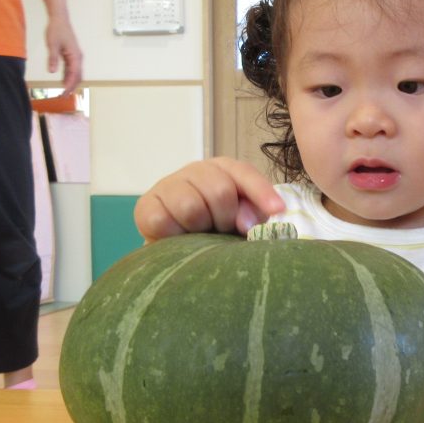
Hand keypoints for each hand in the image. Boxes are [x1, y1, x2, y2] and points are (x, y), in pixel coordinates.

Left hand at [45, 16, 82, 94]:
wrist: (60, 19)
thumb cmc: (56, 30)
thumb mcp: (52, 45)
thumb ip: (53, 59)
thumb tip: (52, 72)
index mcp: (75, 56)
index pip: (74, 74)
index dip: (69, 85)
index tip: (64, 93)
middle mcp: (78, 58)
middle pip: (78, 76)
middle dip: (72, 87)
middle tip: (63, 96)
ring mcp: (76, 57)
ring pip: (76, 74)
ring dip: (71, 83)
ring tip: (64, 92)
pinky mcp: (73, 55)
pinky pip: (72, 69)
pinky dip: (69, 76)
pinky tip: (63, 81)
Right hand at [134, 157, 285, 242]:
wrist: (179, 252)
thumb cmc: (217, 233)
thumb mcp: (242, 223)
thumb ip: (252, 217)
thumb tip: (247, 223)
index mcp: (224, 171)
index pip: (243, 174)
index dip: (261, 192)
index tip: (277, 210)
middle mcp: (196, 171)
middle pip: (219, 190)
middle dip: (224, 218)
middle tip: (220, 229)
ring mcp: (169, 185)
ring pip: (190, 205)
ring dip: (199, 227)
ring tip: (199, 234)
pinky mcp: (146, 206)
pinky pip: (162, 220)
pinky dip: (174, 234)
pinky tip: (179, 237)